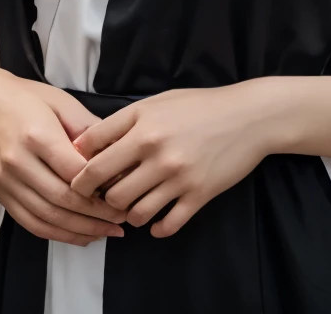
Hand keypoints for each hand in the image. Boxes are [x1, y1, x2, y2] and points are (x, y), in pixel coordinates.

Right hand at [0, 60, 127, 245]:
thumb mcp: (62, 102)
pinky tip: (79, 235)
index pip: (74, 173)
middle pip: (61, 200)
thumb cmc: (26, 98)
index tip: (122, 194)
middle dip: (96, 216)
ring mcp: (5, 181)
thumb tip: (114, 155)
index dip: (101, 189)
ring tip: (106, 232)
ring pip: (46, 217)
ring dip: (79, 231)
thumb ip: (88, 129)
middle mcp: (17, 162)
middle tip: (121, 219)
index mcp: (37, 135)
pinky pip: (29, 223)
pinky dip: (56, 234)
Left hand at [68, 84, 269, 237]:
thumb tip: (84, 145)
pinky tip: (157, 221)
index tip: (82, 181)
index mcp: (142, 127)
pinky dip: (157, 228)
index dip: (80, 174)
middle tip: (107, 198)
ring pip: (136, 213)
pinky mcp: (199, 194)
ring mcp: (179, 177)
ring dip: (129, 214)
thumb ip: (121, 122)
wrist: (249, 116)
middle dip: (103, 199)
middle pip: (110, 192)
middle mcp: (157, 153)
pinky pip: (168, 224)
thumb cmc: (199, 106)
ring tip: (133, 206)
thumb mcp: (156, 102)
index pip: (93, 159)